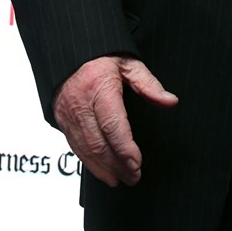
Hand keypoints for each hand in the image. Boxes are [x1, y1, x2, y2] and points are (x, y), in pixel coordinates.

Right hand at [52, 56, 176, 186]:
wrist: (69, 51)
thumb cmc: (100, 57)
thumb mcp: (129, 64)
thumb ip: (149, 84)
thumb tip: (169, 101)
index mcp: (98, 87)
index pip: (112, 125)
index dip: (125, 148)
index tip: (137, 163)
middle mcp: (80, 103)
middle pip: (98, 143)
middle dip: (117, 165)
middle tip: (134, 177)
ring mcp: (68, 114)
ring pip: (85, 150)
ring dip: (103, 169)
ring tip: (121, 179)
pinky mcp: (61, 120)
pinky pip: (75, 147)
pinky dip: (89, 163)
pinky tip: (102, 171)